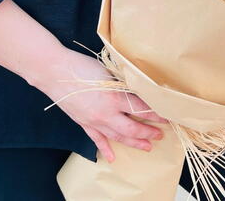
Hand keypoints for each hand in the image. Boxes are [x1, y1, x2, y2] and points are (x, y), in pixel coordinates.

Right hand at [37, 47, 167, 162]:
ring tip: (147, 146)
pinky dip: (105, 149)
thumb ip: (124, 83)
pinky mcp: (83, 123)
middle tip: (161, 133)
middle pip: (132, 127)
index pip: (142, 108)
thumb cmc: (83, 66)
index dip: (157, 113)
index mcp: (115, 97)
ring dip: (133, 142)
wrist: (55, 72)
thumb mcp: (109, 71)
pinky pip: (97, 139)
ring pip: (117, 136)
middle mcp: (106, 113)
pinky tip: (112, 158)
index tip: (169, 115)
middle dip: (149, 131)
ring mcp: (94, 121)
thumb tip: (140, 88)